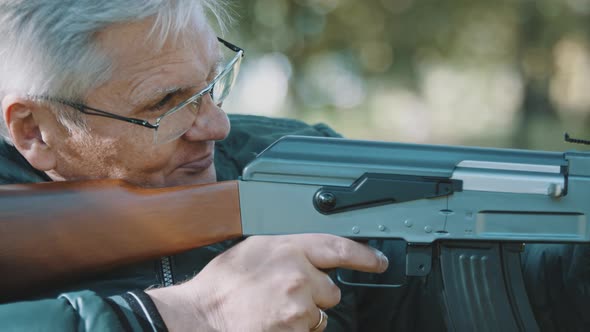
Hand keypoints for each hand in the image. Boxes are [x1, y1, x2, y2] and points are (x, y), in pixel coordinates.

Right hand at [147, 234, 388, 330]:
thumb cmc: (221, 285)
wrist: (201, 318)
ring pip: (319, 315)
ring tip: (273, 310)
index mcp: (287, 248)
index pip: (338, 247)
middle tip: (286, 295)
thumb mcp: (253, 249)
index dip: (363, 255)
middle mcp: (297, 276)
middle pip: (331, 289)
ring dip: (304, 315)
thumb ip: (287, 248)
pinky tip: (272, 323)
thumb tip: (309, 253)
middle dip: (316, 294)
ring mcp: (297, 308)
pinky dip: (295, 330)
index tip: (377, 261)